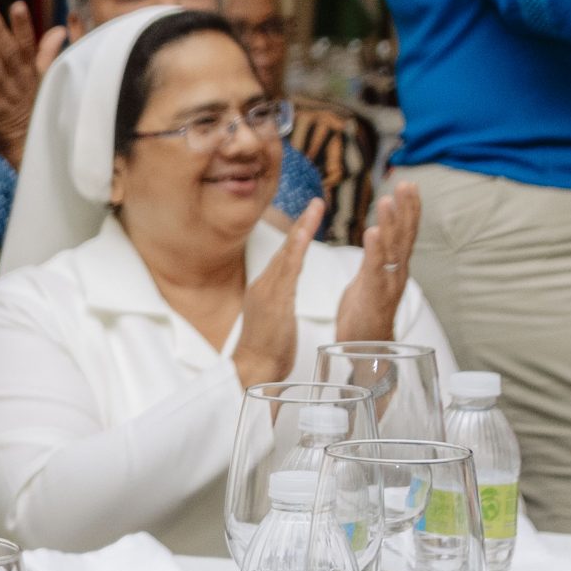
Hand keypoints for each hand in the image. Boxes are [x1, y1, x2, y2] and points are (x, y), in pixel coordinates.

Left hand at [0, 4, 65, 168]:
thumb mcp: (44, 81)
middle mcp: (20, 83)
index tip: (17, 5)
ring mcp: (6, 98)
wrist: (30, 146)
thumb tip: (59, 28)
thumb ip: (47, 54)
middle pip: (10, 55)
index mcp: (32, 73)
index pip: (28, 46)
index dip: (23, 27)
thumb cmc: (35, 109)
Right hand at [234, 199, 323, 388]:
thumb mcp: (275, 320)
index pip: (285, 257)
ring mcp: (268, 292)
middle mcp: (264, 285)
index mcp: (267, 290)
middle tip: (317, 201)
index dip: (298, 235)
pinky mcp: (274, 301)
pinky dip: (297, 249)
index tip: (311, 216)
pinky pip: (289, 270)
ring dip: (302, 229)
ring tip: (316, 208)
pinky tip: (305, 235)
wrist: (253, 370)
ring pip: (287, 254)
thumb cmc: (267, 350)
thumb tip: (283, 295)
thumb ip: (279, 303)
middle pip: (285, 249)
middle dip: (302, 223)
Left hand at [335, 180, 418, 342]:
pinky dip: (375, 248)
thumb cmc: (365, 315)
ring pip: (393, 248)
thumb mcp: (369, 279)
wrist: (366, 349)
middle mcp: (396, 272)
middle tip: (406, 183)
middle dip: (406, 208)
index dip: (408, 209)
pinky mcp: (374, 294)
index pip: (404, 233)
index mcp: (394, 267)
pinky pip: (376, 268)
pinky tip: (374, 231)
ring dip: (391, 222)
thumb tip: (377, 239)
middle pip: (405, 235)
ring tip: (388, 199)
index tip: (408, 185)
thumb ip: (375, 259)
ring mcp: (387, 283)